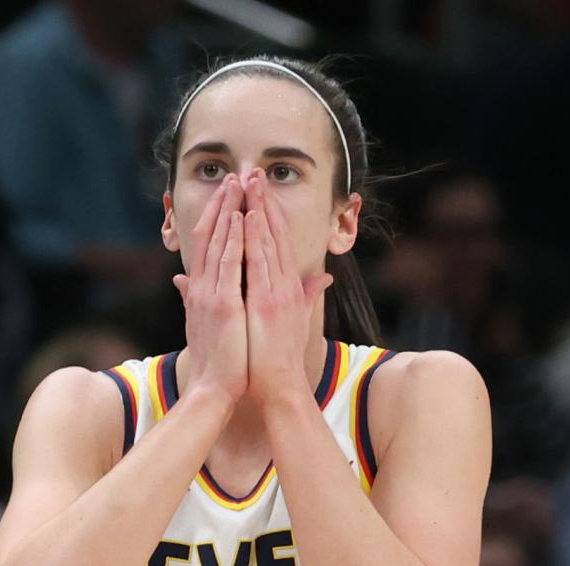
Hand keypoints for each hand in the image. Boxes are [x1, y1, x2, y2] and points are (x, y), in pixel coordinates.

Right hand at [173, 175, 247, 404]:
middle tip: (235, 175)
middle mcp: (201, 287)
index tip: (229, 193)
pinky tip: (240, 216)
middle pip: (209, 235)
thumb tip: (181, 280)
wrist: (213, 390)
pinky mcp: (222, 305)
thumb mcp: (203, 323)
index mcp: (200, 290)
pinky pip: (228, 264)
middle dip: (222, 204)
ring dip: (229, 210)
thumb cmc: (217, 361)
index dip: (217, 216)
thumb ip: (193, 297)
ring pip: (218, 242)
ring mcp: (210, 294)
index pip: (206, 244)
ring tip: (240, 183)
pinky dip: (233, 239)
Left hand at [243, 171, 331, 409]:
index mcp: (289, 291)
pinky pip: (260, 263)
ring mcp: (278, 293)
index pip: (279, 245)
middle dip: (265, 203)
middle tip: (255, 172)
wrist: (280, 388)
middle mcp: (287, 287)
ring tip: (250, 182)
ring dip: (259, 210)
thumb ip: (305, 298)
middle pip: (275, 236)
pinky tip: (247, 215)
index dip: (270, 216)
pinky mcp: (268, 304)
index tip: (260, 192)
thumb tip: (322, 279)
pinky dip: (254, 238)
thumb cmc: (278, 361)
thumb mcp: (292, 323)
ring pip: (268, 242)